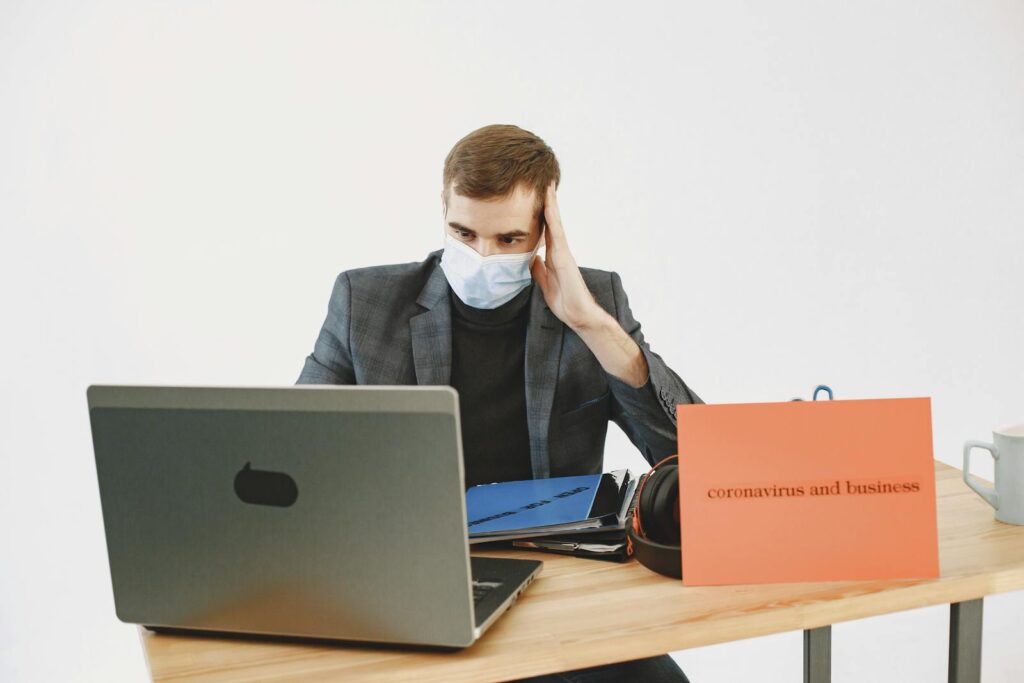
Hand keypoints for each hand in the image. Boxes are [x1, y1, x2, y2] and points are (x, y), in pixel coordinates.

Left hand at [530, 182, 605, 330]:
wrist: (577, 313)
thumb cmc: (564, 300)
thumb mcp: (544, 282)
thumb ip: (538, 269)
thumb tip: (531, 258)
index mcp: (553, 255)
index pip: (545, 230)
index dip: (540, 214)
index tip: (534, 197)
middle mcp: (559, 250)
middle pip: (551, 221)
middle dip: (547, 202)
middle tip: (543, 181)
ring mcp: (563, 251)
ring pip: (555, 222)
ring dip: (551, 203)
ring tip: (547, 185)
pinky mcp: (564, 256)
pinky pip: (557, 232)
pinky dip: (553, 217)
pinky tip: (549, 205)